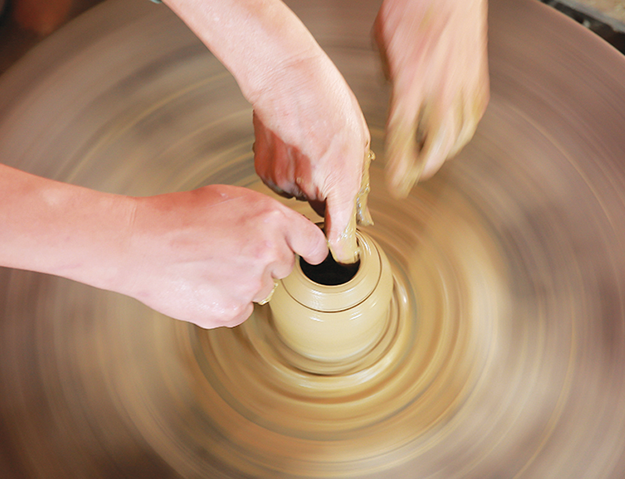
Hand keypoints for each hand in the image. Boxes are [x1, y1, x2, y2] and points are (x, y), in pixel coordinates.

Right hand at [117, 185, 327, 327]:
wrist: (137, 243)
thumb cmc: (176, 216)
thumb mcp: (228, 199)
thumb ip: (264, 218)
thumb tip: (285, 233)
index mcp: (271, 220)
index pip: (314, 243)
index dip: (310, 250)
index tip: (309, 256)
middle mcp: (267, 253)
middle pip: (284, 267)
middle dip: (264, 262)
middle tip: (227, 252)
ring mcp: (250, 286)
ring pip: (261, 290)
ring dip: (242, 283)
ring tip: (207, 266)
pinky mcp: (230, 311)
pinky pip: (240, 311)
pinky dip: (224, 302)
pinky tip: (200, 284)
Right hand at [251, 53, 371, 263]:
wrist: (286, 77)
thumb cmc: (327, 100)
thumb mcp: (358, 141)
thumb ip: (356, 182)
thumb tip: (357, 211)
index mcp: (340, 179)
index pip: (339, 233)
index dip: (341, 247)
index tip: (343, 255)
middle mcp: (310, 186)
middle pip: (321, 208)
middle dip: (327, 194)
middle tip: (327, 160)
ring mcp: (285, 181)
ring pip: (300, 194)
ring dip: (306, 180)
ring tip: (309, 148)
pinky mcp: (266, 172)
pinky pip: (281, 182)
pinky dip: (287, 170)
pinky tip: (291, 147)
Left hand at [375, 0, 489, 196]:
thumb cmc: (411, 8)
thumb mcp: (382, 43)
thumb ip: (389, 79)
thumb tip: (396, 100)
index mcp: (410, 83)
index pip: (403, 138)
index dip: (400, 167)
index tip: (396, 184)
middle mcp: (440, 90)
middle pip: (437, 148)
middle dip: (424, 168)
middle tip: (412, 175)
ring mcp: (463, 87)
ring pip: (459, 138)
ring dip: (443, 153)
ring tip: (430, 159)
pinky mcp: (479, 82)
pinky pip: (472, 119)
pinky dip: (461, 133)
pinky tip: (450, 134)